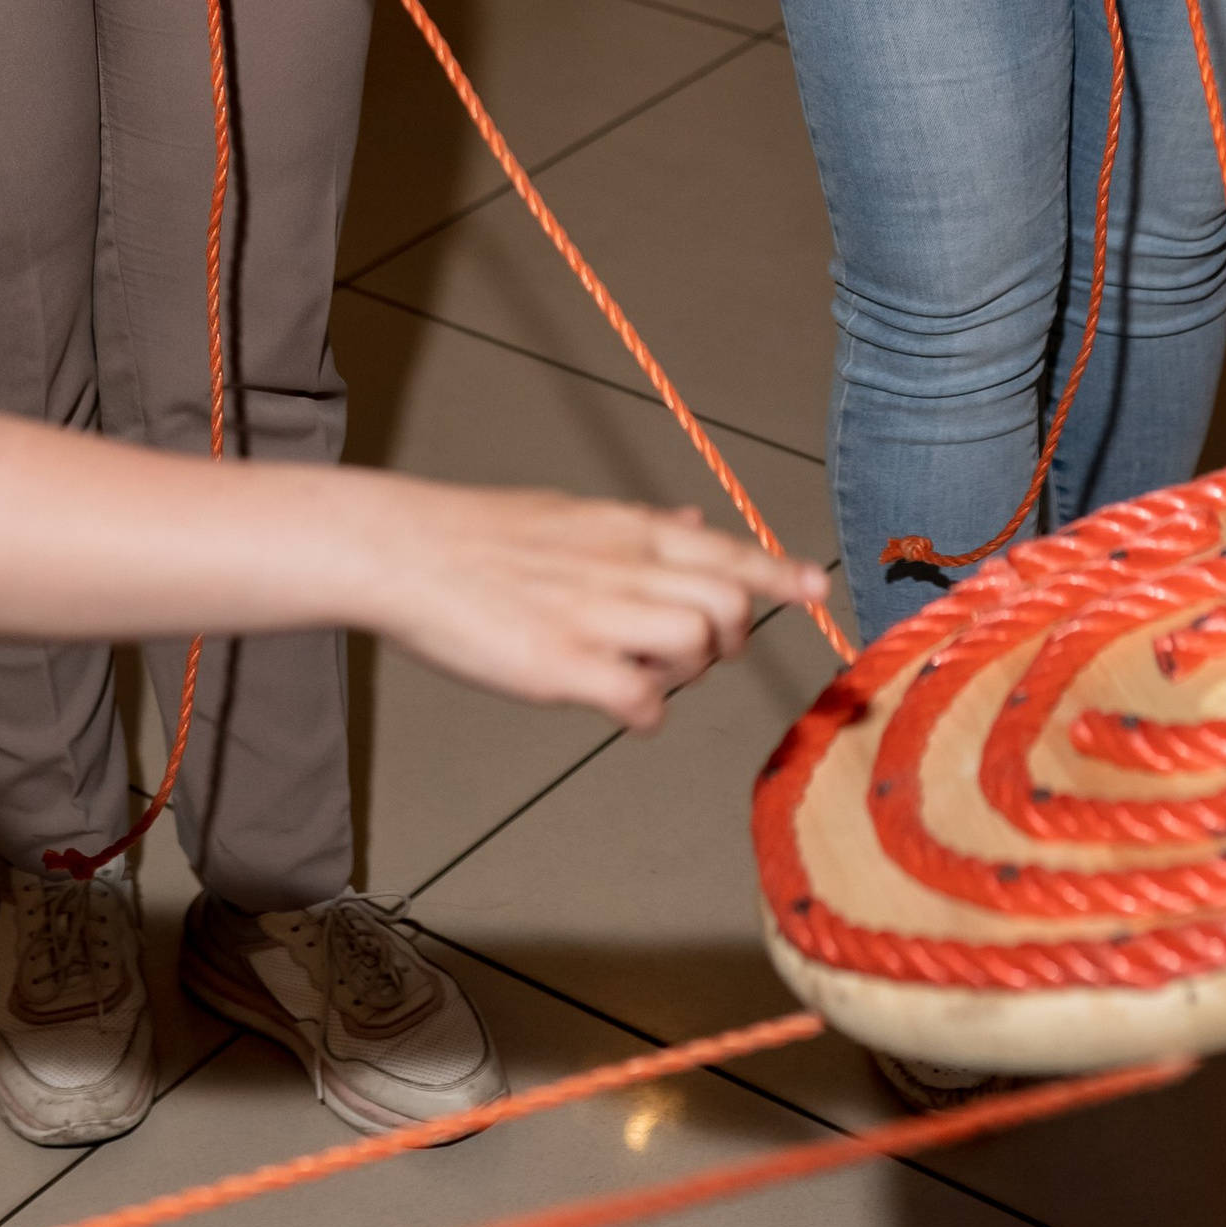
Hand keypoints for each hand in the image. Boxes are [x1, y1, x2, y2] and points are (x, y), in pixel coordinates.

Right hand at [374, 494, 829, 726]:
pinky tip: (618, 706)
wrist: (407, 550)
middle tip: (693, 658)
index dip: (779, 574)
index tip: (818, 590)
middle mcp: (625, 567)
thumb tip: (694, 523)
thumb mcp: (575, 513)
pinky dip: (645, 713)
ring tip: (643, 676)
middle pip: (727, 606)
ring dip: (685, 676)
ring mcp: (597, 617)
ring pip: (696, 648)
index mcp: (629, 529)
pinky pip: (642, 702)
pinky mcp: (563, 666)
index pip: (728, 551)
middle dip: (726, 641)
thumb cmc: (482, 535)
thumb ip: (640, 528)